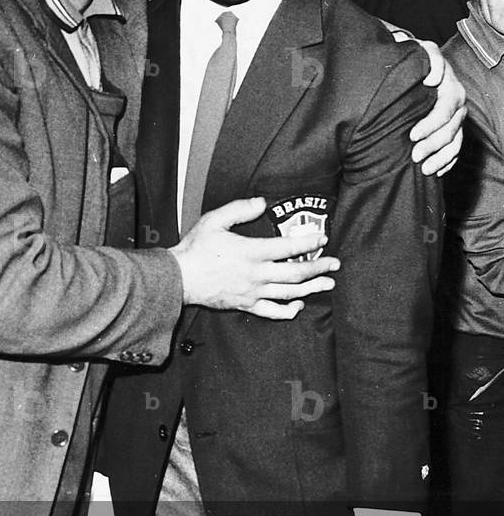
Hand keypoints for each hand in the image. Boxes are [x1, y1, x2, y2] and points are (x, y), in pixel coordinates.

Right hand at [169, 198, 338, 318]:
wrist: (180, 278)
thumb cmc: (196, 249)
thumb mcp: (214, 220)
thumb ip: (239, 209)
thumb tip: (261, 203)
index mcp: (251, 252)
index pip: (288, 248)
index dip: (308, 242)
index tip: (322, 238)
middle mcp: (256, 274)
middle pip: (296, 273)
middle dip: (319, 267)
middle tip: (334, 263)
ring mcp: (253, 292)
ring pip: (289, 293)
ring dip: (311, 288)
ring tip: (327, 284)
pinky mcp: (246, 304)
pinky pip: (272, 312)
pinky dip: (288, 310)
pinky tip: (298, 305)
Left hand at [409, 40, 465, 176]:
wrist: (416, 67)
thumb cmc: (413, 60)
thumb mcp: (417, 51)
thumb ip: (425, 57)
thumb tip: (431, 78)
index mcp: (450, 86)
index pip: (445, 109)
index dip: (431, 124)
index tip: (412, 135)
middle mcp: (457, 102)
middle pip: (450, 128)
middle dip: (433, 144)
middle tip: (414, 155)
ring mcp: (457, 116)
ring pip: (455, 141)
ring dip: (440, 158)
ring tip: (423, 169)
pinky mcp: (453, 127)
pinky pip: (456, 149)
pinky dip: (447, 162)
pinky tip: (435, 172)